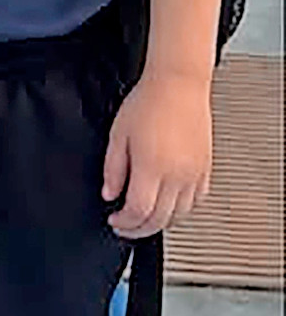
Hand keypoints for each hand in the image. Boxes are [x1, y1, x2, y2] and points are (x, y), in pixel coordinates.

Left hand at [101, 67, 212, 238]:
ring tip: (144, 218)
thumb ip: (113, 169)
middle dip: (139, 229)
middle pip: (161, 219)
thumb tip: (110, 194)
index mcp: (152, 167)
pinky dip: (181, 210)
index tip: (114, 221)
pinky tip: (168, 205)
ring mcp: (195, 173)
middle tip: (125, 227)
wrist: (178, 86)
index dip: (125, 223)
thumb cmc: (147, 104)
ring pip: (181, 214)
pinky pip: (197, 200)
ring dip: (161, 222)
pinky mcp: (205, 169)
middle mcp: (178, 174)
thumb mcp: (117, 136)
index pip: (139, 211)